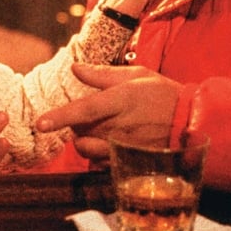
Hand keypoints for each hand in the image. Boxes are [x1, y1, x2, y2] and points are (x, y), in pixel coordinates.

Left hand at [34, 63, 179, 167]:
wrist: (191, 123)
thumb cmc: (162, 94)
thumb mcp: (136, 75)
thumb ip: (102, 75)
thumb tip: (75, 69)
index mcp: (122, 100)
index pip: (85, 109)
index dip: (61, 117)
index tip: (40, 123)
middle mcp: (121, 126)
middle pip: (80, 130)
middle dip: (76, 123)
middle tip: (93, 114)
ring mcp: (125, 147)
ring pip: (86, 149)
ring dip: (84, 140)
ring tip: (100, 129)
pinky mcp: (128, 162)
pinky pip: (99, 162)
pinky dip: (96, 153)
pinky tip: (110, 142)